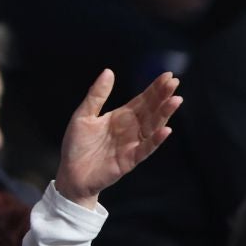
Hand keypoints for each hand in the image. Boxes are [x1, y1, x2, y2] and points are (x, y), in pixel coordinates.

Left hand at [54, 70, 180, 208]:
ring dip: (164, 114)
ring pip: (152, 127)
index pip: (143, 100)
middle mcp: (131, 128)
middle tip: (174, 83)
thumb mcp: (83, 115)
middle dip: (163, 97)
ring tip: (175, 101)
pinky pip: (145, 149)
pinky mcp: (130, 160)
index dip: (155, 88)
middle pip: (151, 110)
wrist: (70, 174)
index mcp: (121, 116)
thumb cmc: (77, 145)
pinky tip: (166, 130)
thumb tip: (108, 71)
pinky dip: (156, 140)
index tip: (167, 76)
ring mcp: (132, 144)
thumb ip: (97, 95)